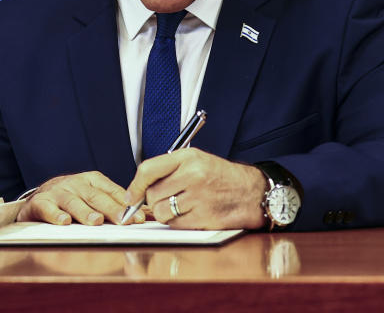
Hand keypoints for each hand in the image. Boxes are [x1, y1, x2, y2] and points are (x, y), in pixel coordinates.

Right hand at [16, 171, 146, 225]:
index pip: (112, 191)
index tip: (139, 217)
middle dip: (111, 208)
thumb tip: (146, 215)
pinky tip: (64, 222)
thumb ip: (116, 205)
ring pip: (73, 202)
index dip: (126, 204)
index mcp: (92, 180)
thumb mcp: (93, 196)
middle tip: (123, 220)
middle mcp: (76, 184)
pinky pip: (48, 209)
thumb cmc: (72, 198)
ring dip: (85, 212)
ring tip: (96, 221)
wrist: (38, 198)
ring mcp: (58, 192)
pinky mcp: (40, 203)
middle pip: (96, 197)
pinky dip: (56, 215)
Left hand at [125, 148, 267, 229]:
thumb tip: (138, 188)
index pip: (148, 169)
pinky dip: (178, 222)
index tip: (132, 195)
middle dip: (154, 200)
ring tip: (181, 205)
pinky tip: (192, 213)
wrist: (252, 192)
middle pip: (152, 194)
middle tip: (168, 198)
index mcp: (188, 157)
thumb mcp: (196, 160)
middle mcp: (193, 175)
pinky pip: (175, 225)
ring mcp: (199, 197)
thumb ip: (168, 169)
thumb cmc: (221, 177)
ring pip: (161, 212)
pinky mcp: (203, 217)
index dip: (135, 185)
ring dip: (166, 213)